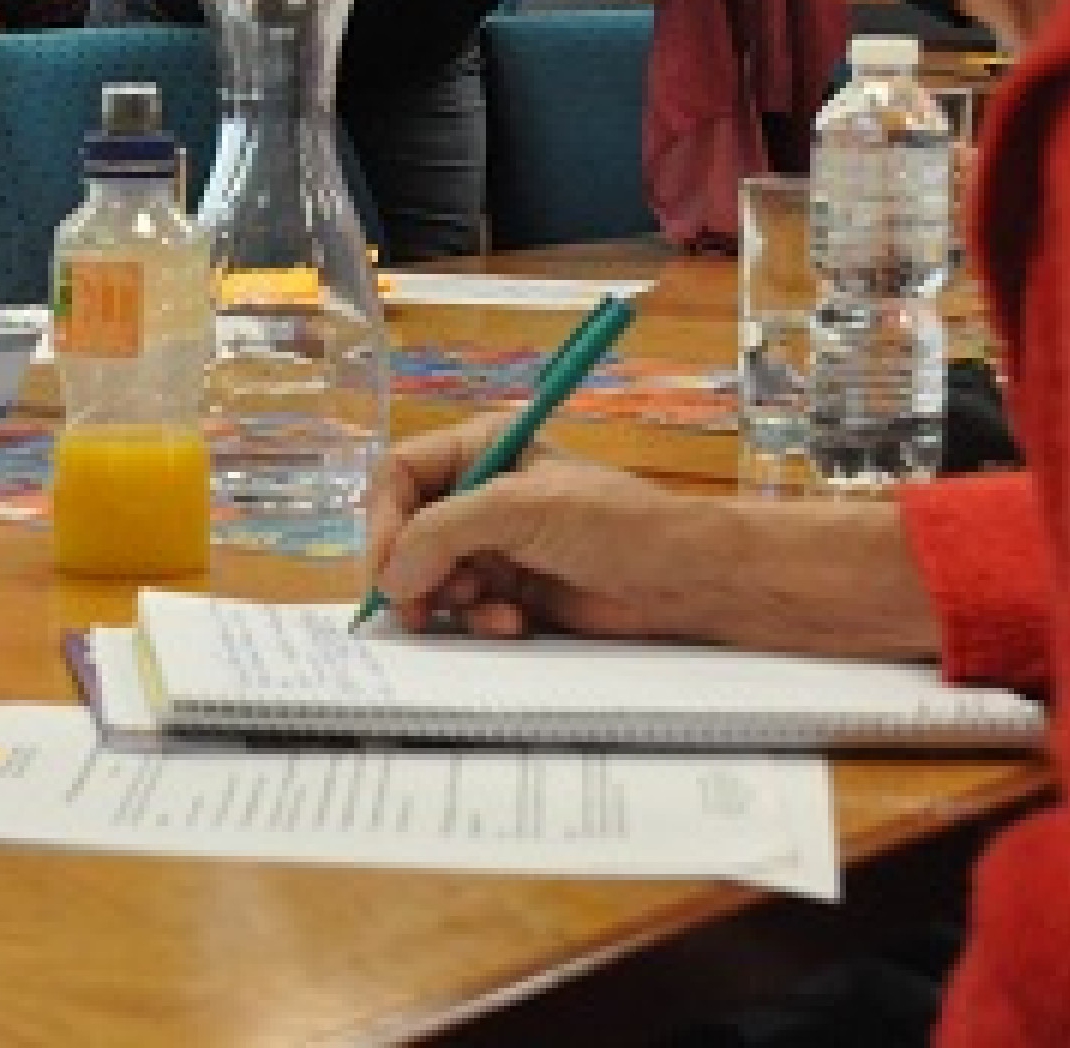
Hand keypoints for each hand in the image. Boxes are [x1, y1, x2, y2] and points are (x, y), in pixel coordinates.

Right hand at [364, 417, 943, 658]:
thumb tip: (390, 574)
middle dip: (413, 569)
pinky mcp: (512, 590)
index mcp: (483, 449)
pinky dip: (479, 619)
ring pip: (431, 575)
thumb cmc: (619, 524)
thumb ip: (444, 532)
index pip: (400, 476)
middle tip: (421, 605)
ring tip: (487, 606)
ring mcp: (496, 544)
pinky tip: (512, 620)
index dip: (384, 522)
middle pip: (407, 531)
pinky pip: (465, 608)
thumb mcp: (522, 508)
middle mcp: (482, 493)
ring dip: (450, 598)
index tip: (386, 569)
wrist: (685, 580)